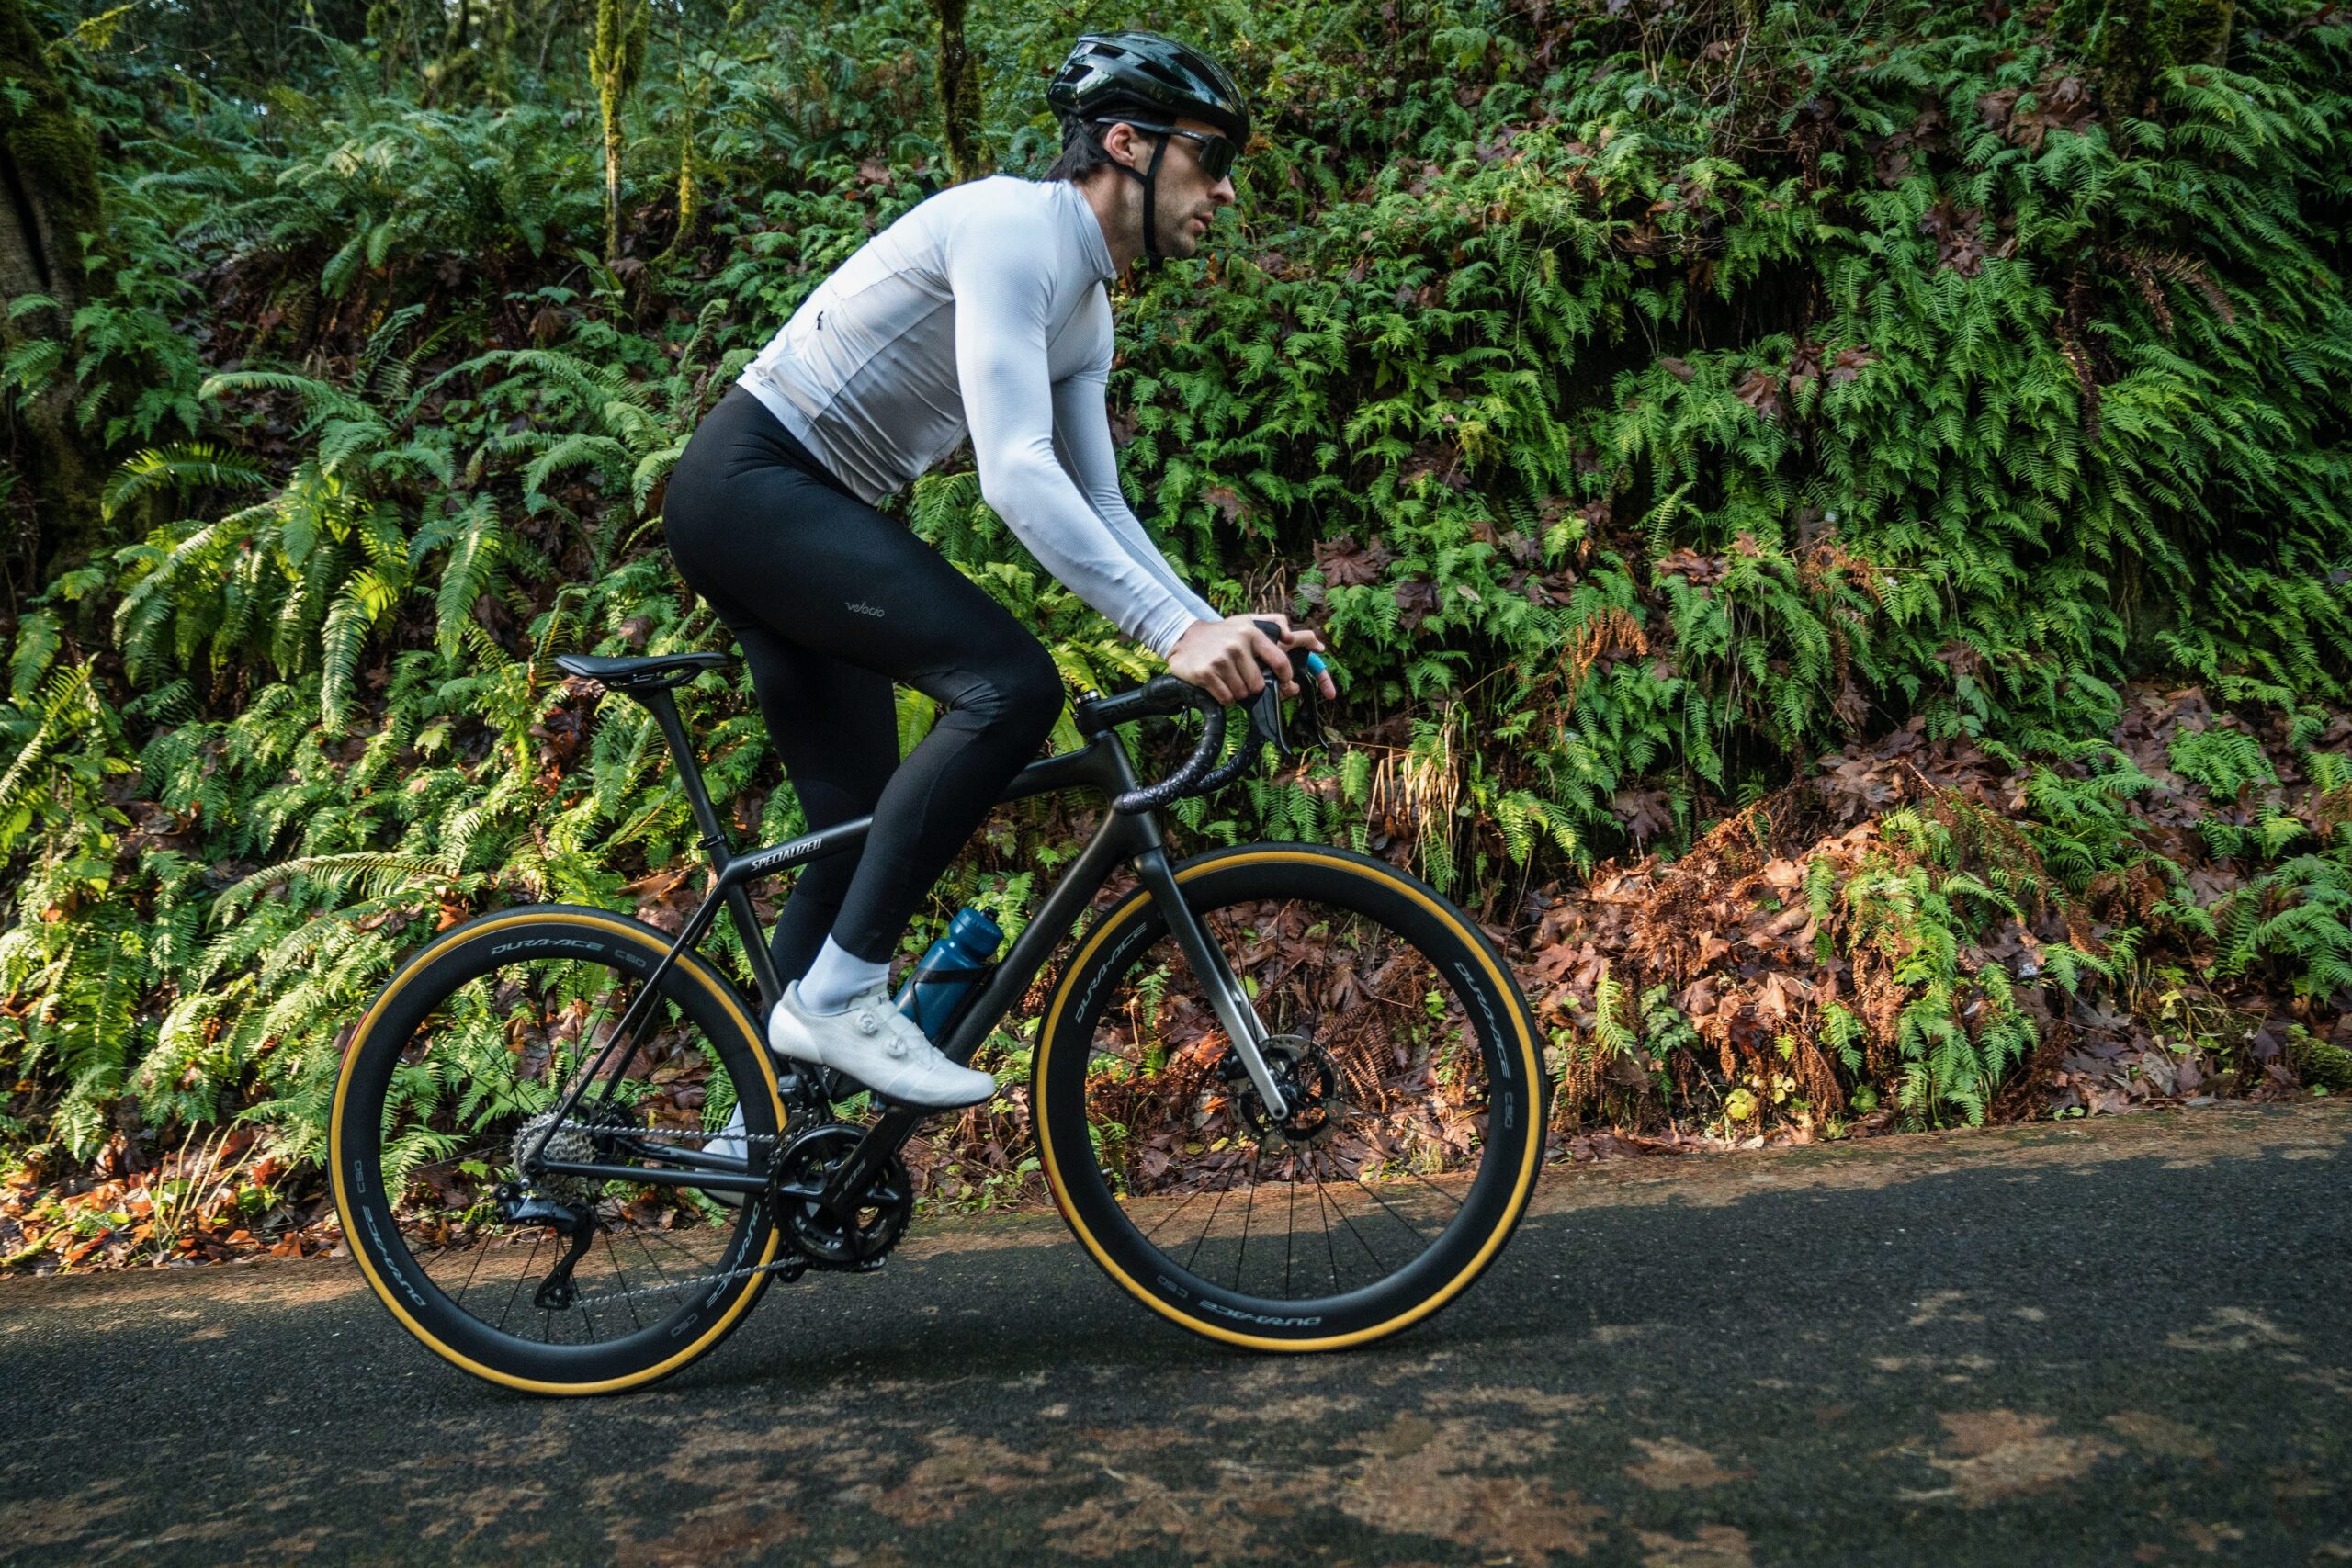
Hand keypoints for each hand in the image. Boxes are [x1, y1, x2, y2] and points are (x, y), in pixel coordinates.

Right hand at [1167, 614, 1336, 704]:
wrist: (1183, 638)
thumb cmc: (1222, 633)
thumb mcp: (1247, 621)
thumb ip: (1274, 622)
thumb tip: (1293, 636)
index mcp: (1252, 633)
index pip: (1280, 661)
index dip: (1285, 677)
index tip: (1283, 681)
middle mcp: (1238, 644)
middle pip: (1260, 684)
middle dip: (1253, 687)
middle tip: (1242, 678)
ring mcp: (1221, 659)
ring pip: (1243, 693)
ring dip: (1237, 692)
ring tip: (1228, 678)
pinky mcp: (1206, 673)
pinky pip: (1227, 698)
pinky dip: (1224, 697)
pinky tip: (1217, 684)